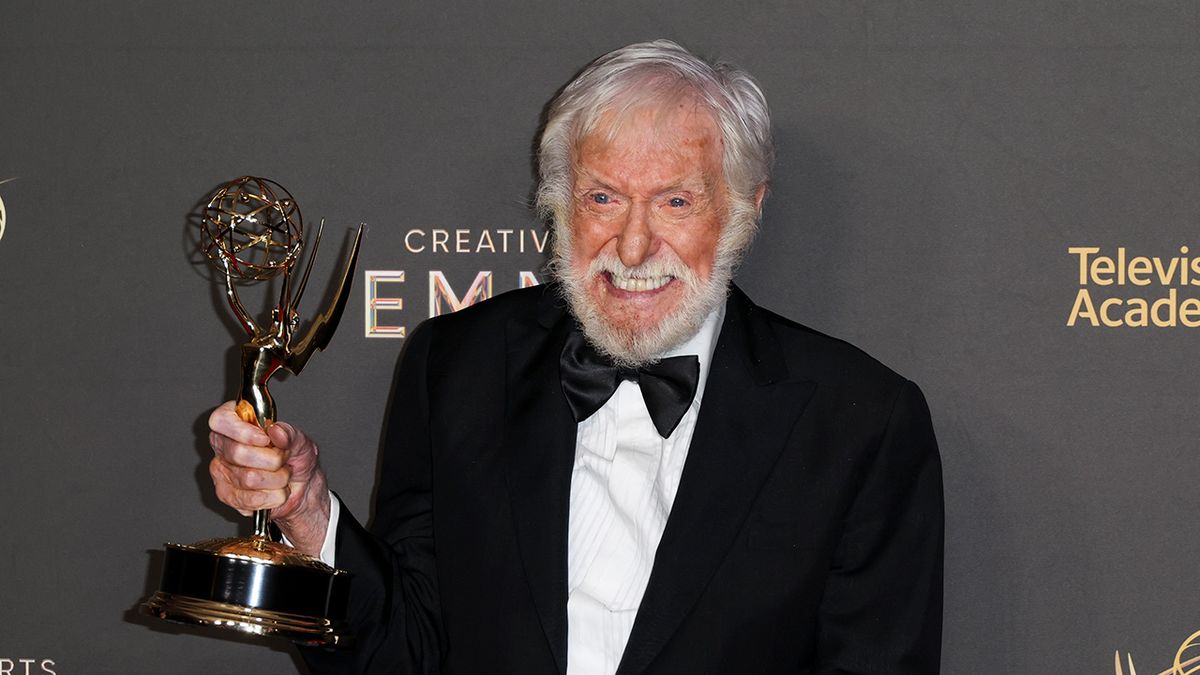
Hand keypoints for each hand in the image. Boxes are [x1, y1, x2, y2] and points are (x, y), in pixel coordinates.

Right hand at [207, 401, 330, 556]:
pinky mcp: (226, 494)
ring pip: (242, 477)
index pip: (221, 418)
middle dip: (270, 460)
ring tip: (282, 480)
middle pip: (233, 450)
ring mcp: (222, 471)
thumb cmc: (300, 464)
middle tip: (283, 462)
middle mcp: (225, 445)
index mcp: (240, 424)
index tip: (265, 438)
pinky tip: (274, 495)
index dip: (242, 430)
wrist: (304, 495)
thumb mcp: (303, 444)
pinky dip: (267, 499)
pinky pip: (243, 499)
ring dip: (273, 481)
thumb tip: (275, 429)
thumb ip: (290, 434)